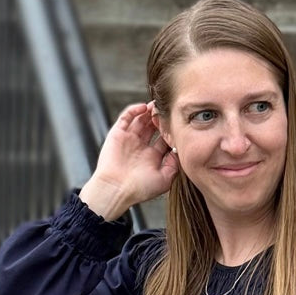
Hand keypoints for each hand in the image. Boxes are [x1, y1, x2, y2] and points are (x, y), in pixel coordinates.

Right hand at [86, 101, 179, 216]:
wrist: (116, 190)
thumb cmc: (139, 189)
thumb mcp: (164, 180)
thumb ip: (174, 165)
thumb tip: (179, 150)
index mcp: (152, 158)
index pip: (164, 139)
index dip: (170, 131)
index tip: (178, 124)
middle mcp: (141, 148)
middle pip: (153, 127)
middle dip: (160, 119)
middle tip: (168, 110)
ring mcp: (129, 140)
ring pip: (141, 119)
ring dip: (149, 111)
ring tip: (157, 105)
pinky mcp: (117, 134)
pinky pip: (126, 117)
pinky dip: (134, 110)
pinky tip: (144, 107)